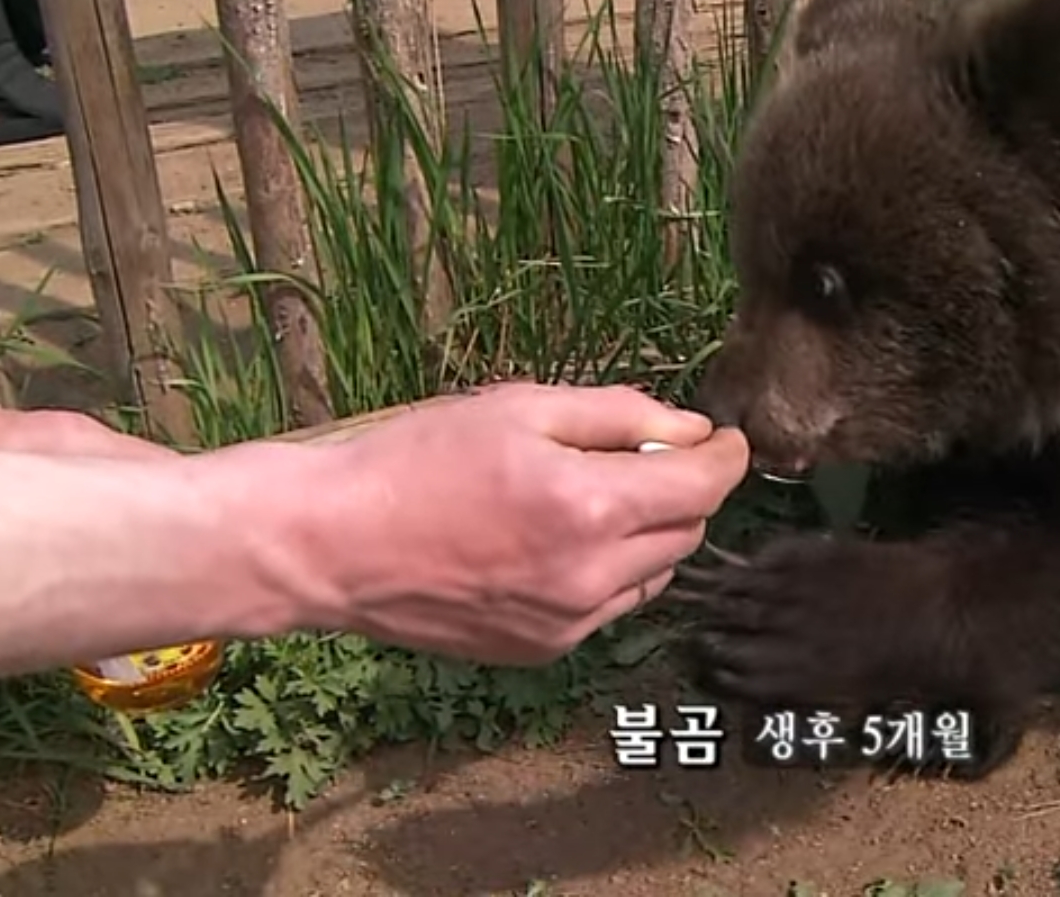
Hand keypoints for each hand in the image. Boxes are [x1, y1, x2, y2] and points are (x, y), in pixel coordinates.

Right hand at [258, 381, 750, 664]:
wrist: (333, 546)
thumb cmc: (415, 462)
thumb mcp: (520, 408)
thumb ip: (618, 416)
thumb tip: (691, 432)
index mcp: (589, 507)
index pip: (704, 486)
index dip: (725, 456)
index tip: (724, 438)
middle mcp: (590, 578)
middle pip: (688, 531)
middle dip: (680, 490)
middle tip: (636, 455)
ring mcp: (567, 623)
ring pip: (654, 574)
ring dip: (647, 534)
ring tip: (586, 498)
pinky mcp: (542, 650)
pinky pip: (609, 607)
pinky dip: (605, 572)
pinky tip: (553, 542)